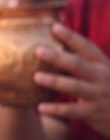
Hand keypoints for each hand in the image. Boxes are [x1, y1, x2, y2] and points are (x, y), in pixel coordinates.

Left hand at [35, 22, 109, 137]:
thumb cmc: (107, 89)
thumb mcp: (101, 72)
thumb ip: (83, 60)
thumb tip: (58, 39)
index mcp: (104, 65)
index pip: (87, 48)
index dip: (72, 37)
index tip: (54, 27)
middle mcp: (103, 78)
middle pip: (79, 65)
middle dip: (59, 57)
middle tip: (38, 50)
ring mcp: (99, 95)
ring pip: (75, 87)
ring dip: (56, 81)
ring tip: (36, 77)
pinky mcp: (93, 112)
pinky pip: (72, 110)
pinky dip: (56, 109)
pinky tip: (40, 107)